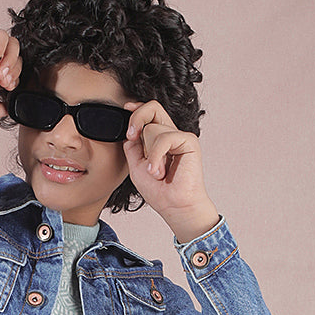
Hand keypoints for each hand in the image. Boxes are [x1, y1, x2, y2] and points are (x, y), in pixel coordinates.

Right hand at [0, 26, 20, 124]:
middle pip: (15, 57)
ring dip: (10, 59)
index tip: (6, 87)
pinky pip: (0, 35)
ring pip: (11, 44)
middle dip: (14, 70)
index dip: (14, 78)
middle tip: (3, 80)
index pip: (12, 71)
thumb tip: (8, 109)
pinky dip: (0, 48)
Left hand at [123, 101, 220, 242]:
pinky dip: (157, 155)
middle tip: (131, 136)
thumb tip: (129, 133)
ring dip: (149, 154)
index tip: (126, 108)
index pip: (150, 114)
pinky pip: (165, 137)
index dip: (138, 109)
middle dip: (137, 118)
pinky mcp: (188, 140)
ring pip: (154, 128)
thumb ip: (133, 148)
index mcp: (159, 140)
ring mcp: (180, 137)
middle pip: (153, 109)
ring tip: (156, 173)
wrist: (175, 206)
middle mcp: (170, 135)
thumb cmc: (159, 192)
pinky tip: (159, 171)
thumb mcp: (136, 167)